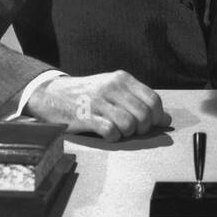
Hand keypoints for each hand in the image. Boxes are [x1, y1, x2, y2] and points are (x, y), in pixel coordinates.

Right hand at [26, 71, 171, 140]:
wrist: (50, 94)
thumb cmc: (87, 94)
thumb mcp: (113, 89)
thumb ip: (139, 101)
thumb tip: (165, 119)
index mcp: (122, 79)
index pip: (153, 99)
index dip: (158, 116)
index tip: (155, 125)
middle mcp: (112, 87)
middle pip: (143, 114)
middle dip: (143, 128)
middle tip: (133, 131)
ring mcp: (98, 101)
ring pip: (129, 124)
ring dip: (127, 134)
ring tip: (119, 131)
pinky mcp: (85, 116)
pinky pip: (111, 132)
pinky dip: (113, 137)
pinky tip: (108, 134)